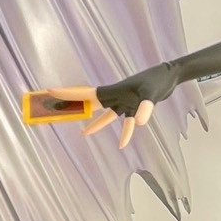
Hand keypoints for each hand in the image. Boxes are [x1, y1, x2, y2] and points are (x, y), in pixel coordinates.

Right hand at [50, 62, 177, 148]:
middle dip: (75, 107)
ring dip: (96, 124)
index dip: (69, 94)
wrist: (170, 76)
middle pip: (91, 104)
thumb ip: (145, 108)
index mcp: (114, 91)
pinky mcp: (135, 107)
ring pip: (106, 116)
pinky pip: (127, 122)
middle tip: (58, 110)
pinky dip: (125, 132)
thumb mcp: (151, 94)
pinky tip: (122, 144)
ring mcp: (125, 102)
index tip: (50, 91)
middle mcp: (116, 97)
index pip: (87, 94)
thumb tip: (140, 123)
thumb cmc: (158, 80)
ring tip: (84, 134)